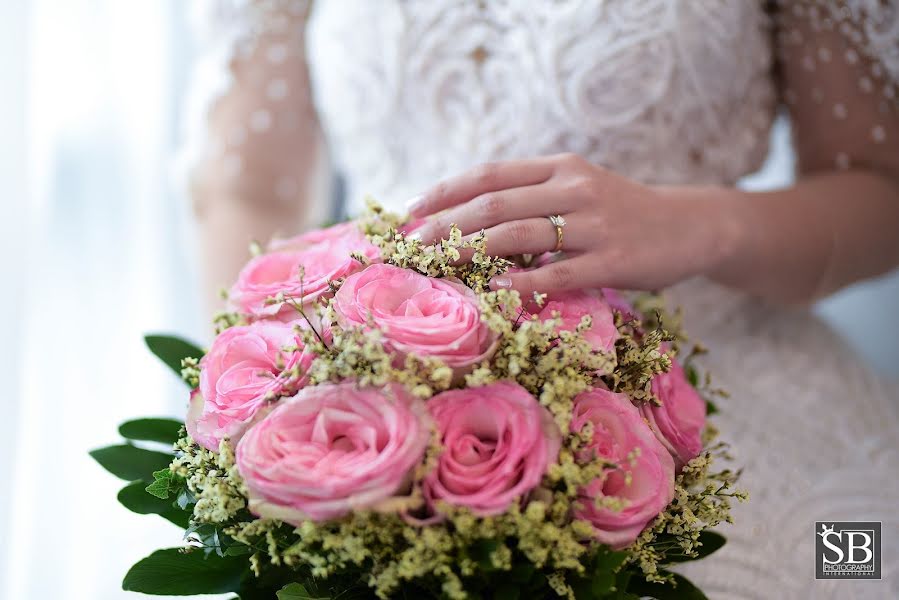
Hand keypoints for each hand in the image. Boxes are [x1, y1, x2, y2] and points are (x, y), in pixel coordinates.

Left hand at [407, 153, 741, 294]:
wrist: (689, 226)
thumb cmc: (620, 212)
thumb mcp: (578, 188)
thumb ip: (532, 196)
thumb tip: (467, 219)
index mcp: (560, 167)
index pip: (490, 173)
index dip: (446, 191)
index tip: (411, 210)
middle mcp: (574, 188)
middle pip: (497, 203)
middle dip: (448, 223)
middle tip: (413, 244)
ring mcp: (595, 224)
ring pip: (520, 233)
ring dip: (472, 249)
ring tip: (438, 263)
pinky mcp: (614, 260)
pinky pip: (559, 272)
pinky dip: (524, 281)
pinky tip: (495, 290)